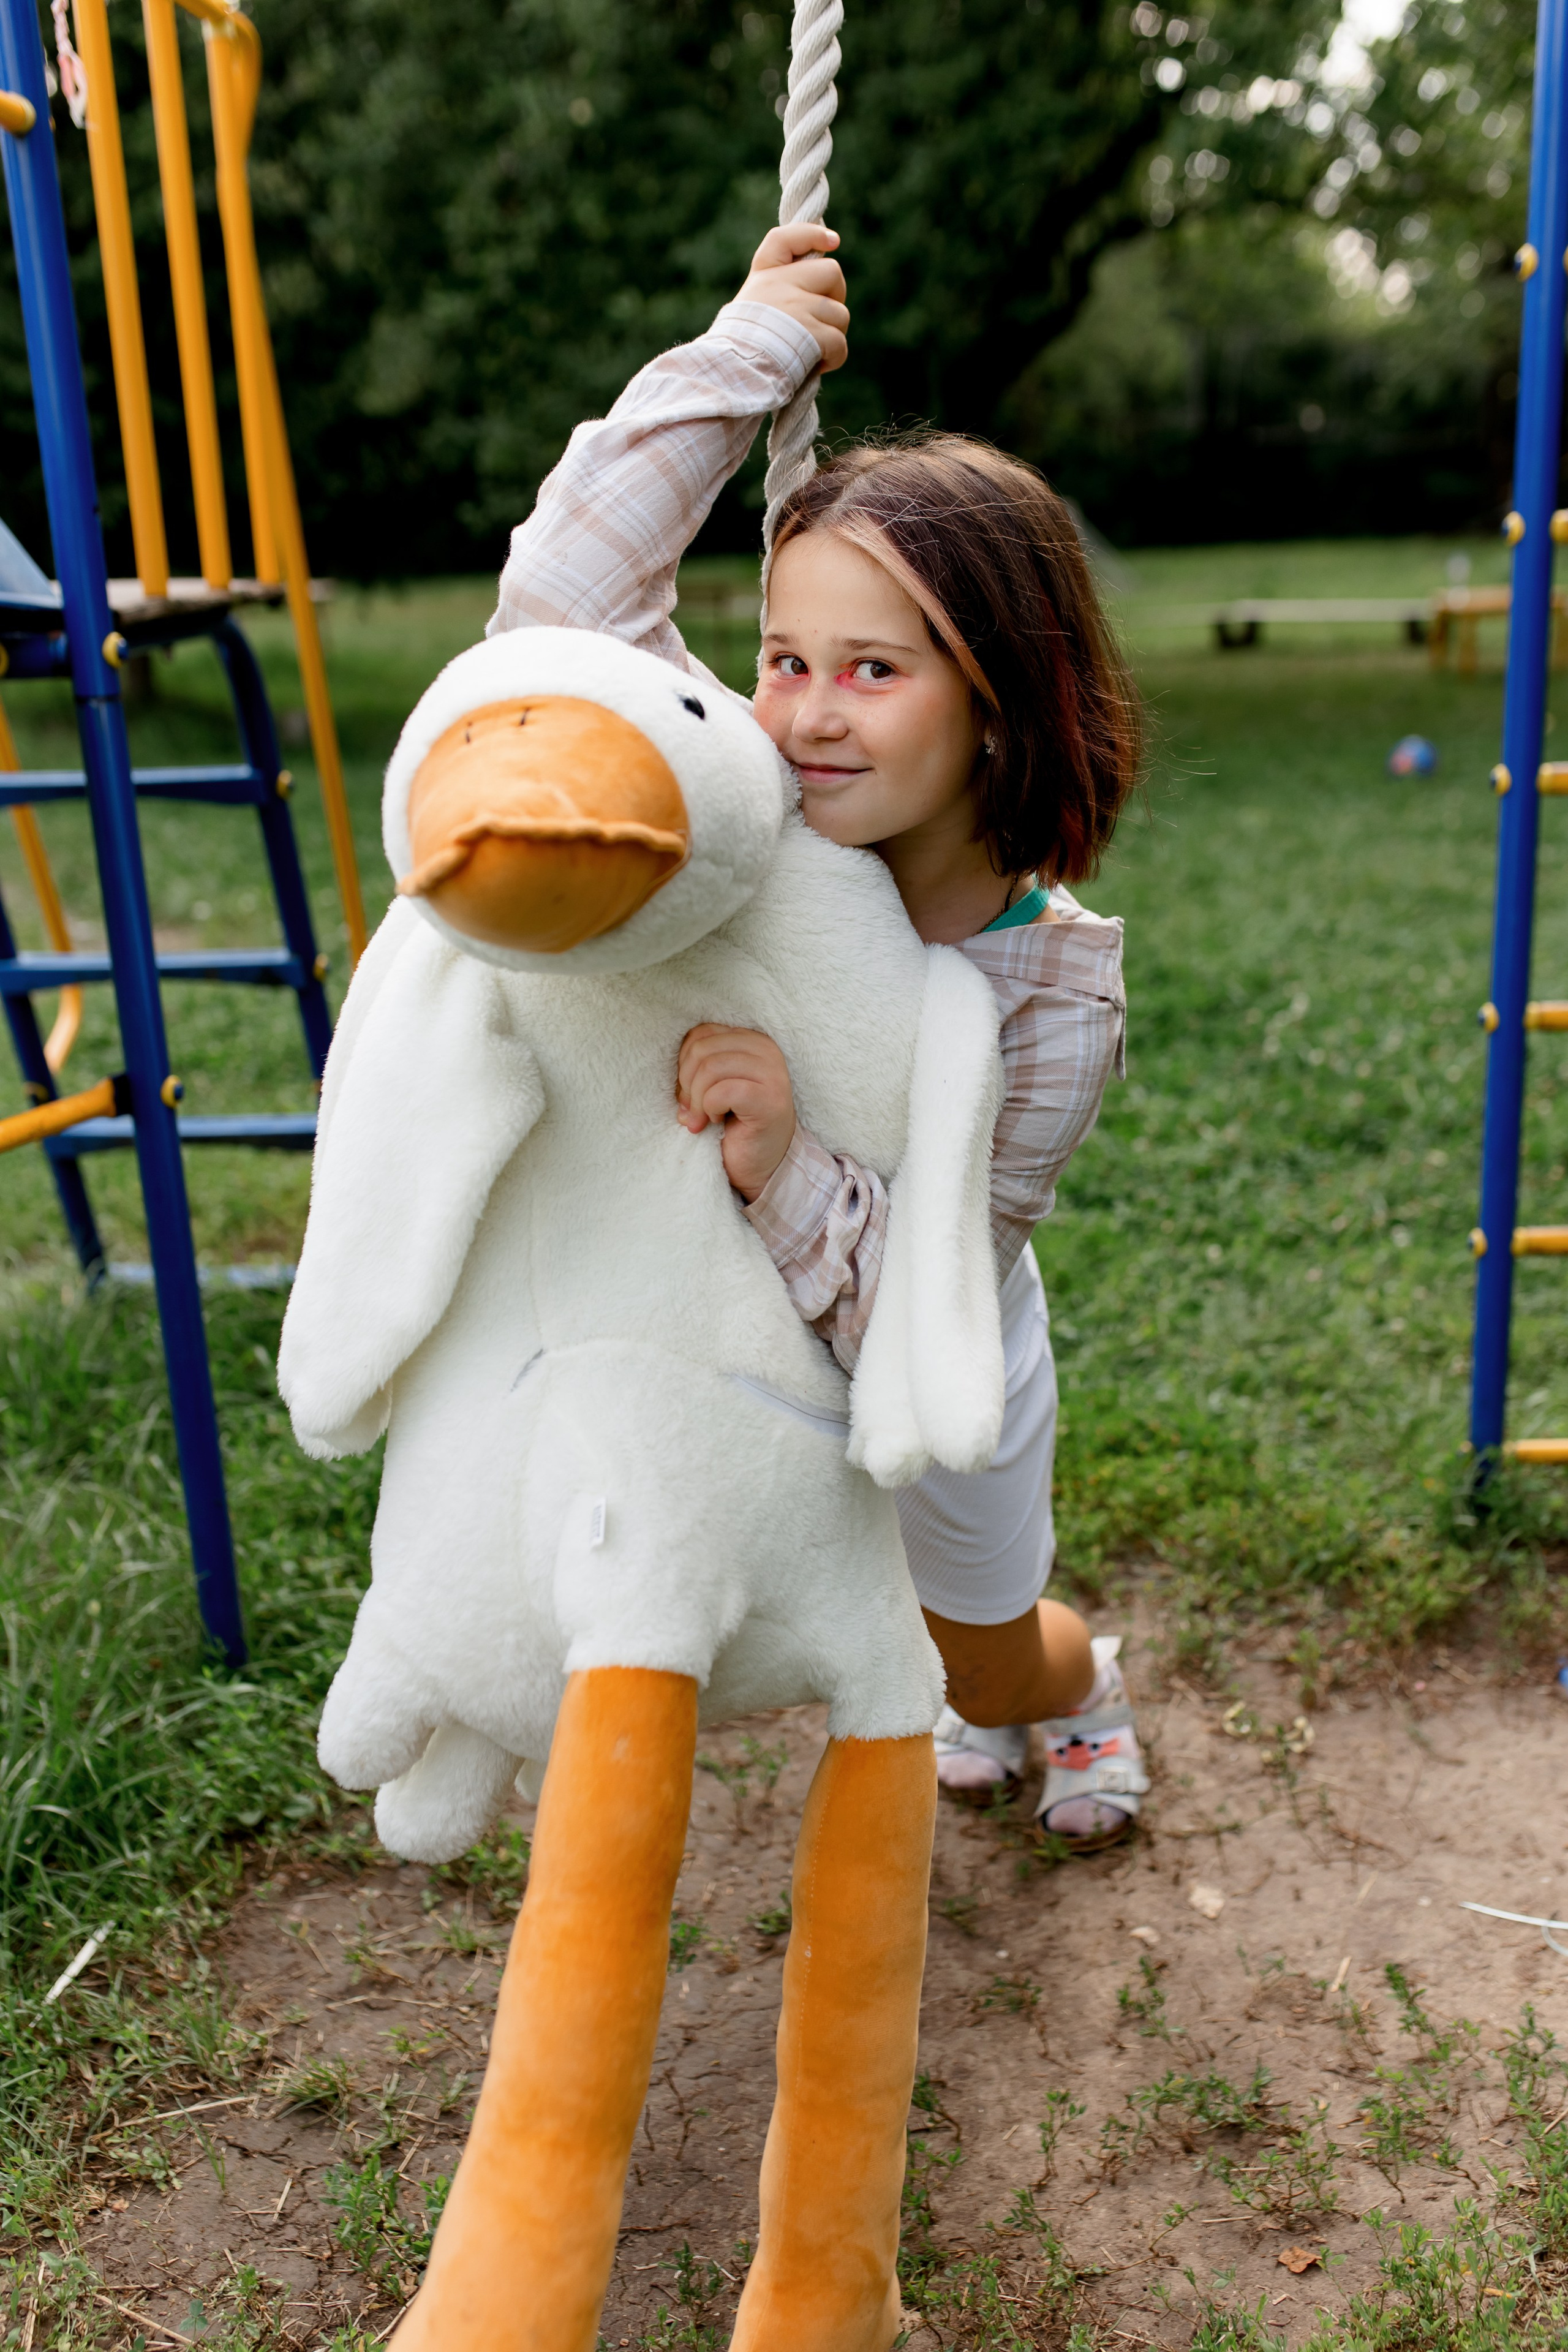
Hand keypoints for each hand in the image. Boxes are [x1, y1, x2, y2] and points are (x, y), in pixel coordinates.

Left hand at [677, 1024, 796, 1200]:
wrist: (762, 1165)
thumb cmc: (735, 1124)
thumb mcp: (713, 1085)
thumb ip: (699, 1066)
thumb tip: (675, 1071)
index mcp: (751, 1040)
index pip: (701, 1033)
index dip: (684, 1064)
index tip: (689, 1093)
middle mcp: (766, 1050)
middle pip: (702, 1049)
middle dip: (687, 1084)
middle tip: (692, 1111)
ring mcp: (772, 1074)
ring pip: (710, 1068)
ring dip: (697, 1100)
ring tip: (704, 1118)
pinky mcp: (770, 1100)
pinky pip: (722, 1092)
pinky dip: (710, 1109)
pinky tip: (718, 1121)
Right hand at [735, 223, 848, 372]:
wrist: (732, 376)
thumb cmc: (744, 348)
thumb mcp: (754, 309)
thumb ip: (782, 289)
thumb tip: (819, 273)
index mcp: (762, 274)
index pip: (785, 238)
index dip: (812, 235)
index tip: (833, 242)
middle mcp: (778, 284)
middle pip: (832, 272)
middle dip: (836, 297)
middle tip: (821, 320)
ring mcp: (795, 307)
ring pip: (840, 313)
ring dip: (834, 334)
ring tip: (813, 350)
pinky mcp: (809, 333)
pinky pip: (839, 342)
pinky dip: (834, 358)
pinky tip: (817, 366)